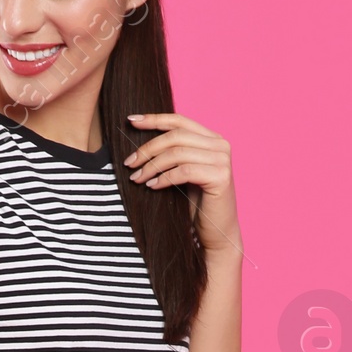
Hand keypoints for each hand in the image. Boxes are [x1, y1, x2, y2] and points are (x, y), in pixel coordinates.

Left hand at [124, 112, 239, 255]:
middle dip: (148, 149)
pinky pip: (184, 171)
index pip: (179, 121)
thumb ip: (172, 154)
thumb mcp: (183, 172)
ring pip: (177, 153)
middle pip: (176, 136)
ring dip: (152, 166)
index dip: (154, 119)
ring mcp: (222, 160)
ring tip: (137, 178)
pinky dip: (164, 178)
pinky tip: (152, 186)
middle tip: (129, 163)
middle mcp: (220, 145)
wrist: (216, 231)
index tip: (131, 122)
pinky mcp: (221, 176)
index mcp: (212, 139)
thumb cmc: (197, 204)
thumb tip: (140, 143)